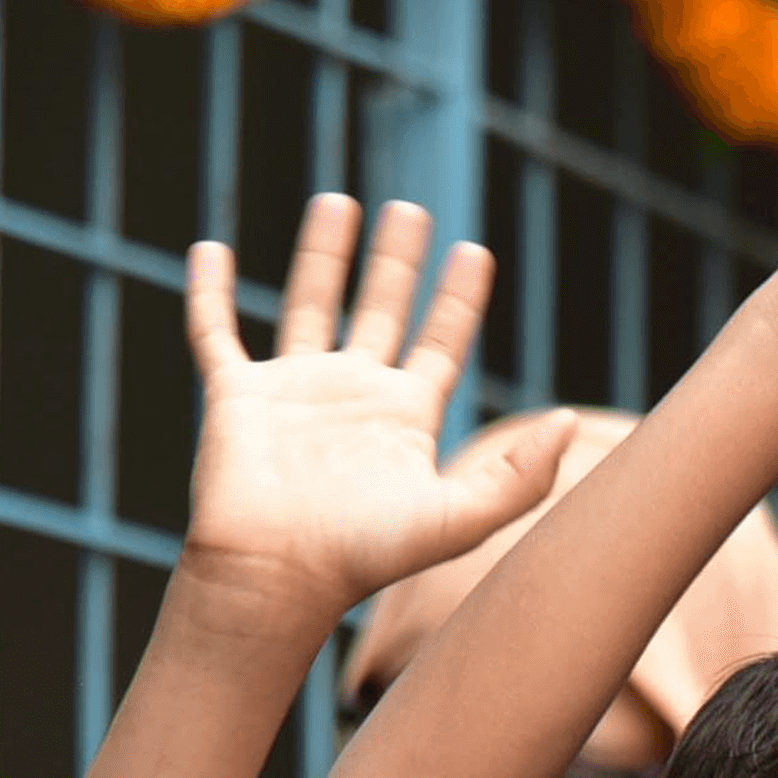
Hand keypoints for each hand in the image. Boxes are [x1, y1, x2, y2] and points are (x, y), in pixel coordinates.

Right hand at [178, 194, 569, 636]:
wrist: (280, 576)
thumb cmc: (367, 555)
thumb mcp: (462, 519)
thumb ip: (522, 476)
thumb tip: (568, 420)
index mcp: (405, 418)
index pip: (441, 343)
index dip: (459, 300)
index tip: (476, 252)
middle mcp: (353, 396)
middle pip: (380, 310)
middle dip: (397, 261)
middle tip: (411, 209)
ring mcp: (294, 392)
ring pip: (308, 304)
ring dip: (323, 254)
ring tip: (339, 201)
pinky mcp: (235, 395)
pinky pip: (215, 331)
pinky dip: (209, 291)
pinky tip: (209, 249)